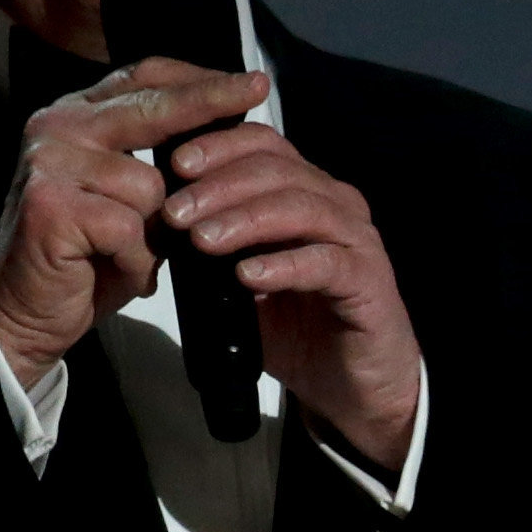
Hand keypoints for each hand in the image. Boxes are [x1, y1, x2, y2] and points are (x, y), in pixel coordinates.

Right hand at [0, 58, 267, 379]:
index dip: (200, 79)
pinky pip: (129, 227)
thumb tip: (230, 133)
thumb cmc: (86, 258)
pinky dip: (134, 260)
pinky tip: (114, 271)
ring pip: (150, 185)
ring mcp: (49, 161)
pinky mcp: (49, 203)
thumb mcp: (129, 199)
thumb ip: (159, 161)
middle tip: (260, 90)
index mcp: (75, 115)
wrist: (24, 312)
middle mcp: (56, 125)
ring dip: (157, 234)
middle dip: (212, 104)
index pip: (145, 78)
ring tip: (132, 255)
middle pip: (153, 108)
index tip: (252, 80)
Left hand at [150, 116, 423, 473]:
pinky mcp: (370, 282)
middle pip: (278, 169)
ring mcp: (357, 241)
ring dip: (246, 219)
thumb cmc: (299, 328)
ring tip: (203, 240)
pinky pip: (326, 263)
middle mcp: (335, 205)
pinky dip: (283, 265)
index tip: (173, 165)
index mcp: (304, 192)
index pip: (262, 145)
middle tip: (175, 212)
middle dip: (219, 186)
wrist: (353, 386)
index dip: (218, 146)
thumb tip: (161, 221)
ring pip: (301, 207)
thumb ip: (215, 247)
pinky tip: (247, 275)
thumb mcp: (242, 280)